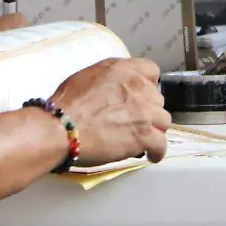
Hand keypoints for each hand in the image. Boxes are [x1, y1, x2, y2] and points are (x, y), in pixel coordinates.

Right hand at [49, 58, 171, 166]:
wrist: (61, 127)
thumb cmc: (65, 104)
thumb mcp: (87, 76)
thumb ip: (109, 79)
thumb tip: (113, 90)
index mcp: (123, 70)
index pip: (151, 70)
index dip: (147, 85)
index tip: (141, 95)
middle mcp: (139, 88)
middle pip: (157, 99)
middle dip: (148, 109)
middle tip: (135, 120)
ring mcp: (144, 112)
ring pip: (163, 120)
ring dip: (154, 129)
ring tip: (144, 138)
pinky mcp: (144, 135)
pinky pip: (160, 144)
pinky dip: (157, 151)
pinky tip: (151, 154)